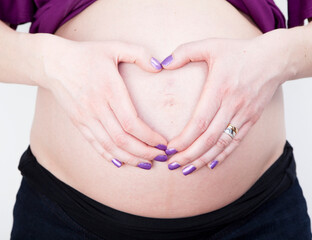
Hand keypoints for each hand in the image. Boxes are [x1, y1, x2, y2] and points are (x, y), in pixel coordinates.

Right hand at [39, 37, 167, 168]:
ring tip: (146, 163)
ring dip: (129, 158)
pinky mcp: (78, 122)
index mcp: (109, 90)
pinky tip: (121, 162)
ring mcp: (85, 117)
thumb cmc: (86, 55)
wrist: (53, 63)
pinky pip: (94, 144)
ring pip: (109, 146)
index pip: (131, 122)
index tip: (162, 142)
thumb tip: (159, 66)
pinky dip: (108, 156)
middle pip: (122, 139)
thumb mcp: (114, 47)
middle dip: (144, 152)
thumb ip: (139, 54)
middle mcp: (97, 107)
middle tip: (160, 157)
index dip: (149, 137)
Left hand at [161, 35, 288, 174]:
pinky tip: (210, 164)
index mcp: (219, 89)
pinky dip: (223, 155)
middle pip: (209, 138)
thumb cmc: (239, 52)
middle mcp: (232, 105)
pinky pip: (236, 142)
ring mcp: (244, 114)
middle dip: (189, 155)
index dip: (184, 139)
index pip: (199, 122)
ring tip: (187, 169)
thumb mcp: (211, 45)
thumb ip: (184, 52)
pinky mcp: (251, 119)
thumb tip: (162, 64)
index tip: (170, 149)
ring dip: (203, 159)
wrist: (274, 59)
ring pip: (222, 144)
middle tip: (173, 165)